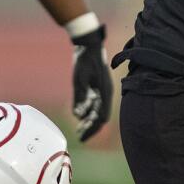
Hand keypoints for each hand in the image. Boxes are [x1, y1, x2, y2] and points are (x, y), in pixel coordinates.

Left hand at [72, 24, 114, 140]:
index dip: (93, 128)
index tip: (84, 137)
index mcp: (105, 93)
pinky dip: (82, 110)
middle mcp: (102, 94)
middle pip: (97, 116)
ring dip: (86, 120)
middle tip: (80, 138)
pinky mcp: (89, 87)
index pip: (101, 117)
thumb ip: (80, 97)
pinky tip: (78, 116)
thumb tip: (78, 115)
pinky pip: (86, 103)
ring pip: (92, 111)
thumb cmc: (86, 60)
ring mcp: (96, 90)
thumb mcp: (81, 79)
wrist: (87, 45)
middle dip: (89, 128)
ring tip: (79, 131)